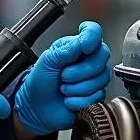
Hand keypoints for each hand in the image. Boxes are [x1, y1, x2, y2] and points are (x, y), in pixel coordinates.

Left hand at [15, 21, 111, 135]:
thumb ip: (66, 49)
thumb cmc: (40, 82)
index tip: (84, 47)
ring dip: (77, 88)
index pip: (93, 31)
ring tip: (64, 89)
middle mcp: (88, 60)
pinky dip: (79, 101)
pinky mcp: (96, 96)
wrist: (36, 107)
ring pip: (101, 78)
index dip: (92, 37)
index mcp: (76, 46)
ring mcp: (94, 78)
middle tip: (63, 76)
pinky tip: (69, 100)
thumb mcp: (47, 61)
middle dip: (80, 70)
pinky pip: (97, 96)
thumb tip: (82, 40)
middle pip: (102, 56)